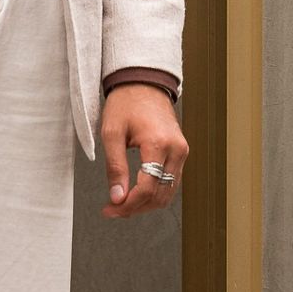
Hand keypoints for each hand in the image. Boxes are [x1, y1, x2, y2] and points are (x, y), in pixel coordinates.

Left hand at [100, 83, 187, 218]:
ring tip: (122, 203)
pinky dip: (155, 192)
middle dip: (136, 208)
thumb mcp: (112, 132)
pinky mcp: (181, 151)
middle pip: (160, 195)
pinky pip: (171, 181)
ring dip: (146, 203)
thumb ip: (115, 167)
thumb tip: (117, 197)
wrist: (143, 82)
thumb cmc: (126, 102)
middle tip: (113, 209)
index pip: (147, 188)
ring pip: (168, 192)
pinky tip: (137, 193)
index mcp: (158, 143)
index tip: (110, 209)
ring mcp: (181, 151)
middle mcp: (176, 149)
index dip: (128, 204)